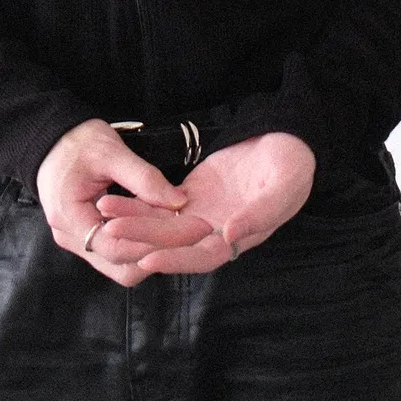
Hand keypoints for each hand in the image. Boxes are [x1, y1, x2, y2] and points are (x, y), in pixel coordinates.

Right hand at [37, 118, 212, 286]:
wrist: (50, 138)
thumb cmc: (76, 141)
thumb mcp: (111, 152)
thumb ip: (144, 178)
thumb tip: (179, 202)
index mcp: (69, 216)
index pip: (116, 248)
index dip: (154, 244)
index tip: (187, 231)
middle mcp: (69, 236)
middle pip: (119, 266)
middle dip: (157, 254)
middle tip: (190, 235)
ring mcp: (76, 240)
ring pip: (119, 264)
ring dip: (150, 252)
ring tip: (180, 232)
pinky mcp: (85, 236)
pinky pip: (115, 252)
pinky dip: (139, 244)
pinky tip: (161, 229)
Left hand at [96, 132, 315, 275]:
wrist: (288, 139)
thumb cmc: (294, 165)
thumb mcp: (286, 185)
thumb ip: (261, 213)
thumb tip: (229, 238)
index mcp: (241, 237)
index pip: (204, 257)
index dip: (177, 261)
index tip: (148, 260)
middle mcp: (217, 232)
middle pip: (174, 243)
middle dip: (143, 238)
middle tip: (111, 232)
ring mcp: (203, 214)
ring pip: (163, 223)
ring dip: (134, 219)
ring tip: (106, 211)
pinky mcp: (192, 194)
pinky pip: (161, 202)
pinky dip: (139, 202)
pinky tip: (116, 199)